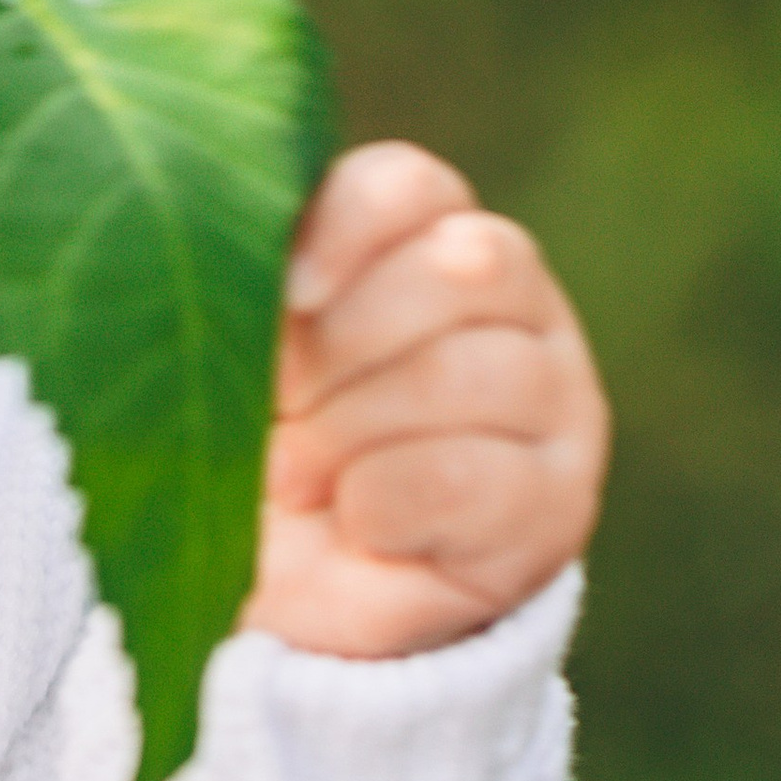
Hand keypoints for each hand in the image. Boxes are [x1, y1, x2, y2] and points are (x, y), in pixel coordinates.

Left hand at [241, 141, 604, 658]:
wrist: (291, 592)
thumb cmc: (259, 443)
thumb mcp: (243, 355)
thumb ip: (252, 286)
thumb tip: (224, 254)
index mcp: (426, 236)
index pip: (409, 187)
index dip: (344, 229)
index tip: (285, 296)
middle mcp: (512, 302)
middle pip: (463, 268)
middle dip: (345, 347)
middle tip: (281, 410)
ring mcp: (553, 398)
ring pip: (476, 371)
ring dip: (355, 430)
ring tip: (304, 476)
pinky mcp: (556, 502)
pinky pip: (471, 476)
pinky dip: (387, 503)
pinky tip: (356, 521)